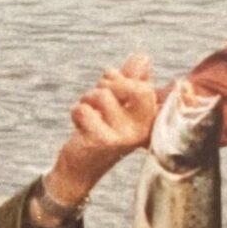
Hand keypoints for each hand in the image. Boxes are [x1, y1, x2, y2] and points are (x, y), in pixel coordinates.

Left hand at [47, 54, 159, 205]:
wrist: (80, 169)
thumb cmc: (100, 130)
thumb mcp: (118, 104)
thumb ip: (131, 80)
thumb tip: (143, 58)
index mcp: (150, 119)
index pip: (145, 86)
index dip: (122, 78)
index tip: (109, 83)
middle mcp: (142, 128)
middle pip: (132, 86)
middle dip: (107, 83)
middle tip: (96, 98)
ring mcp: (124, 135)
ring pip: (102, 95)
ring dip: (87, 100)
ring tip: (88, 114)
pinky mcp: (103, 141)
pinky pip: (83, 109)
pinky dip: (76, 112)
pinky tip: (80, 127)